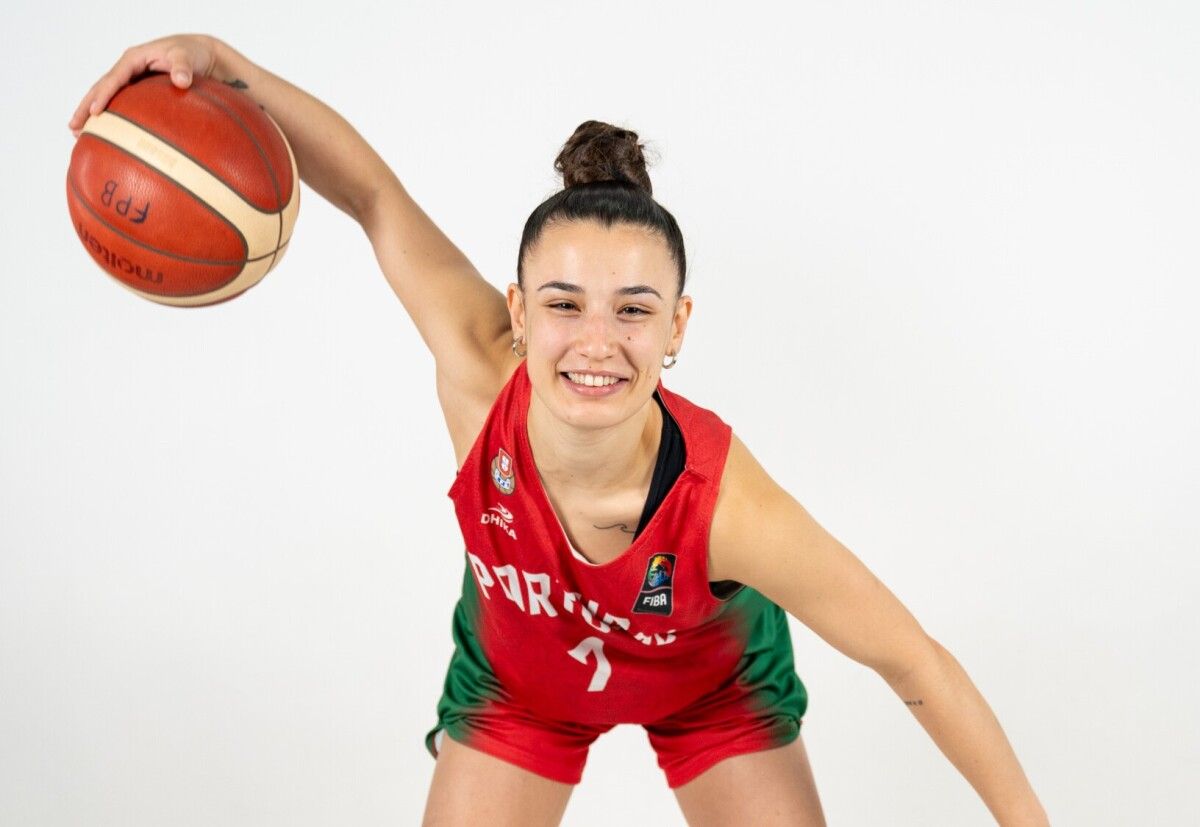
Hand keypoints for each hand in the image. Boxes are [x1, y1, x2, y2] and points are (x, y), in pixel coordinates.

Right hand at [68, 34, 220, 136]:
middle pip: (101, 88)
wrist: (199, 53)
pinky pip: (119, 103)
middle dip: (85, 107)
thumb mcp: (187, 56)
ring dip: (90, 114)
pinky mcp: (137, 90)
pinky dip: (109, 116)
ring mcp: (130, 80)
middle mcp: (127, 69)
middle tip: (73, 127)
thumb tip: (182, 81)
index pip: (113, 79)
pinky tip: (104, 134)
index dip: (103, 95)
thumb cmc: (191, 53)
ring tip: (76, 133)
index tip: (95, 112)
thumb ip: (183, 67)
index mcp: (133, 59)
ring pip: (106, 97)